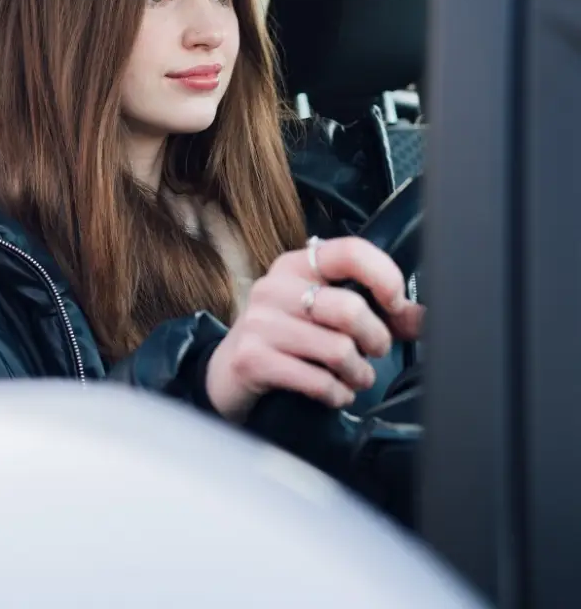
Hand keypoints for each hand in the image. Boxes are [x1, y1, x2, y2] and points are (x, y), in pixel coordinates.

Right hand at [205, 236, 424, 421]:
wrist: (226, 373)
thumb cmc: (284, 340)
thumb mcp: (322, 316)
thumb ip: (373, 311)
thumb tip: (421, 317)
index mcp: (296, 266)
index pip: (350, 252)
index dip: (385, 276)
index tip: (396, 303)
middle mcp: (275, 287)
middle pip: (350, 309)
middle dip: (376, 340)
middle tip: (373, 352)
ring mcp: (260, 323)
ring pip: (339, 349)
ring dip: (359, 374)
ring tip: (354, 378)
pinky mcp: (252, 358)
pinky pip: (317, 380)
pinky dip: (337, 394)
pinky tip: (333, 392)